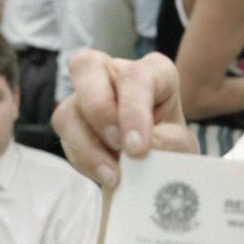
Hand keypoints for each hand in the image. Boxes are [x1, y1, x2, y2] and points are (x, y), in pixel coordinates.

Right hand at [50, 50, 197, 188]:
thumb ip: (159, 143)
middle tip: (119, 146)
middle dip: (99, 110)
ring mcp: (89, 95)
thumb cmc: (172, 147)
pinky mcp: (73, 121)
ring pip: (68, 109)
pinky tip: (107, 175)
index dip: (133, 111)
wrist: (159, 170)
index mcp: (153, 72)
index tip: (138, 148)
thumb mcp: (178, 146)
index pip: (136, 76)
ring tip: (115, 174)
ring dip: (89, 146)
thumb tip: (131, 151)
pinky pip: (64, 137)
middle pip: (87, 67)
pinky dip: (84, 160)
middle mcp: (116, 74)